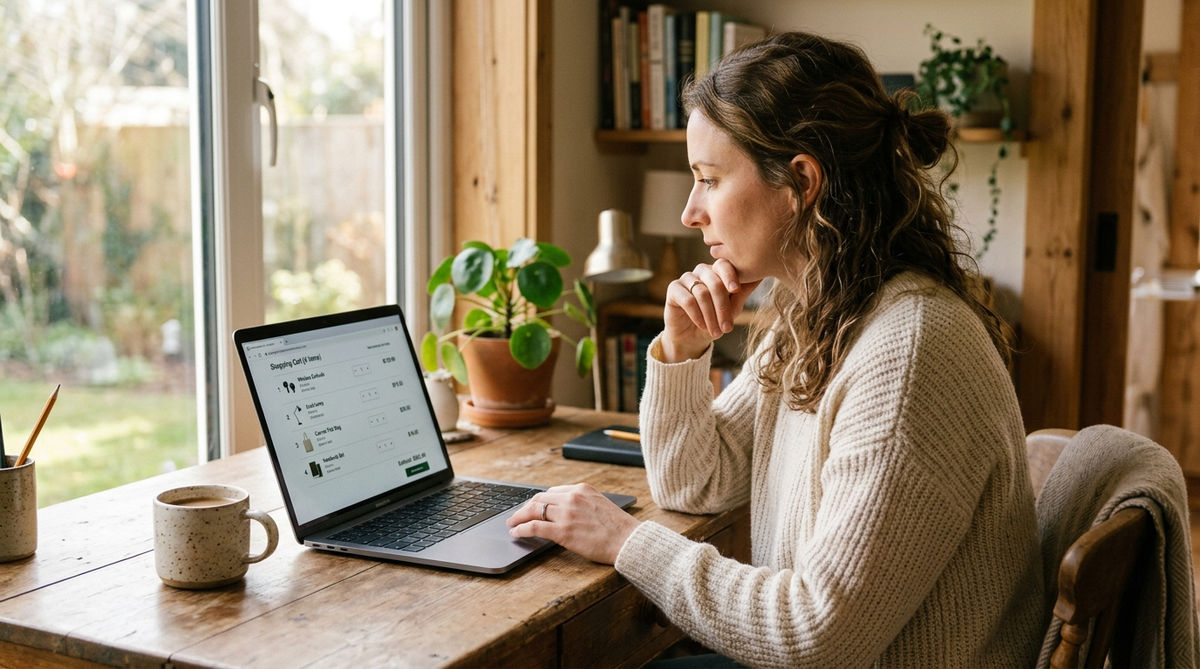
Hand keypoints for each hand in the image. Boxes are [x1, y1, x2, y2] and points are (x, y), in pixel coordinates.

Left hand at [506, 483, 639, 564]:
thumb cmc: (618, 528)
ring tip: (512, 524)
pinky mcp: (563, 531)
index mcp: (582, 489)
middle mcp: (572, 497)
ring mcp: (567, 513)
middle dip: (525, 507)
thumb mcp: (600, 505)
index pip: (552, 492)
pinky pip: (534, 527)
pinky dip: (521, 529)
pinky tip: (516, 533)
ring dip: (519, 517)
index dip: (539, 501)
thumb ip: (582, 504)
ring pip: (533, 510)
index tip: (532, 507)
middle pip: (539, 499)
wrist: (628, 540)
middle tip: (516, 515)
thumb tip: (565, 512)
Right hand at [662, 259, 761, 361]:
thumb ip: (743, 292)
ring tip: (716, 331)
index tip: (736, 290)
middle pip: (713, 280)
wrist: (693, 338)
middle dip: (722, 306)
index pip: (724, 265)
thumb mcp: (732, 309)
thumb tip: (762, 275)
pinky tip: (702, 326)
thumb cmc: (715, 320)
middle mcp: (701, 272)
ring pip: (701, 292)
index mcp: (717, 272)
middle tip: (727, 327)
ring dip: (710, 315)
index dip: (730, 275)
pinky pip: (687, 299)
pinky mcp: (673, 289)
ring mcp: (686, 278)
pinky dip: (697, 314)